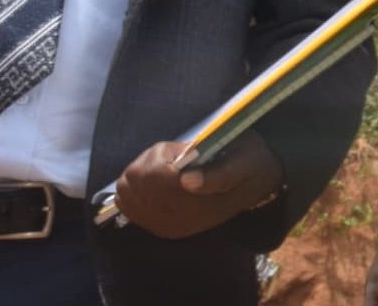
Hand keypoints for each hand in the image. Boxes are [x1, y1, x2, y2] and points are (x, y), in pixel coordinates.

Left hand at [114, 136, 284, 240]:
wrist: (253, 186)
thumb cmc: (248, 166)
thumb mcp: (244, 162)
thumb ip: (219, 174)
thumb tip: (186, 181)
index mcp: (199, 207)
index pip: (156, 177)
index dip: (164, 155)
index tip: (185, 152)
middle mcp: (177, 222)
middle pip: (137, 179)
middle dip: (153, 159)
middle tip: (179, 157)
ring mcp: (163, 226)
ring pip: (126, 186)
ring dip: (144, 169)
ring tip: (170, 168)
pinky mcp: (153, 225)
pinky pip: (124, 202)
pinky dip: (134, 185)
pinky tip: (157, 181)